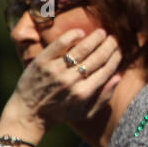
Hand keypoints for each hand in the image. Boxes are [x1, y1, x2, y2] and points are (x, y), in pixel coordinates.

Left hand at [3, 29, 121, 137]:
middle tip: (113, 39)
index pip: (107, 70)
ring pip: (82, 49)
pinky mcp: (42, 62)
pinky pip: (59, 44)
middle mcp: (72, 81)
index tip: (119, 51)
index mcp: (84, 93)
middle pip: (97, 58)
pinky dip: (71, 36)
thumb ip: (104, 98)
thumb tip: (118, 77)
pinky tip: (80, 32)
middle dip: (109, 46)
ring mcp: (56, 70)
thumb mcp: (85, 113)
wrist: (28, 113)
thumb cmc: (60, 113)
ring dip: (95, 38)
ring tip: (101, 32)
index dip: (115, 58)